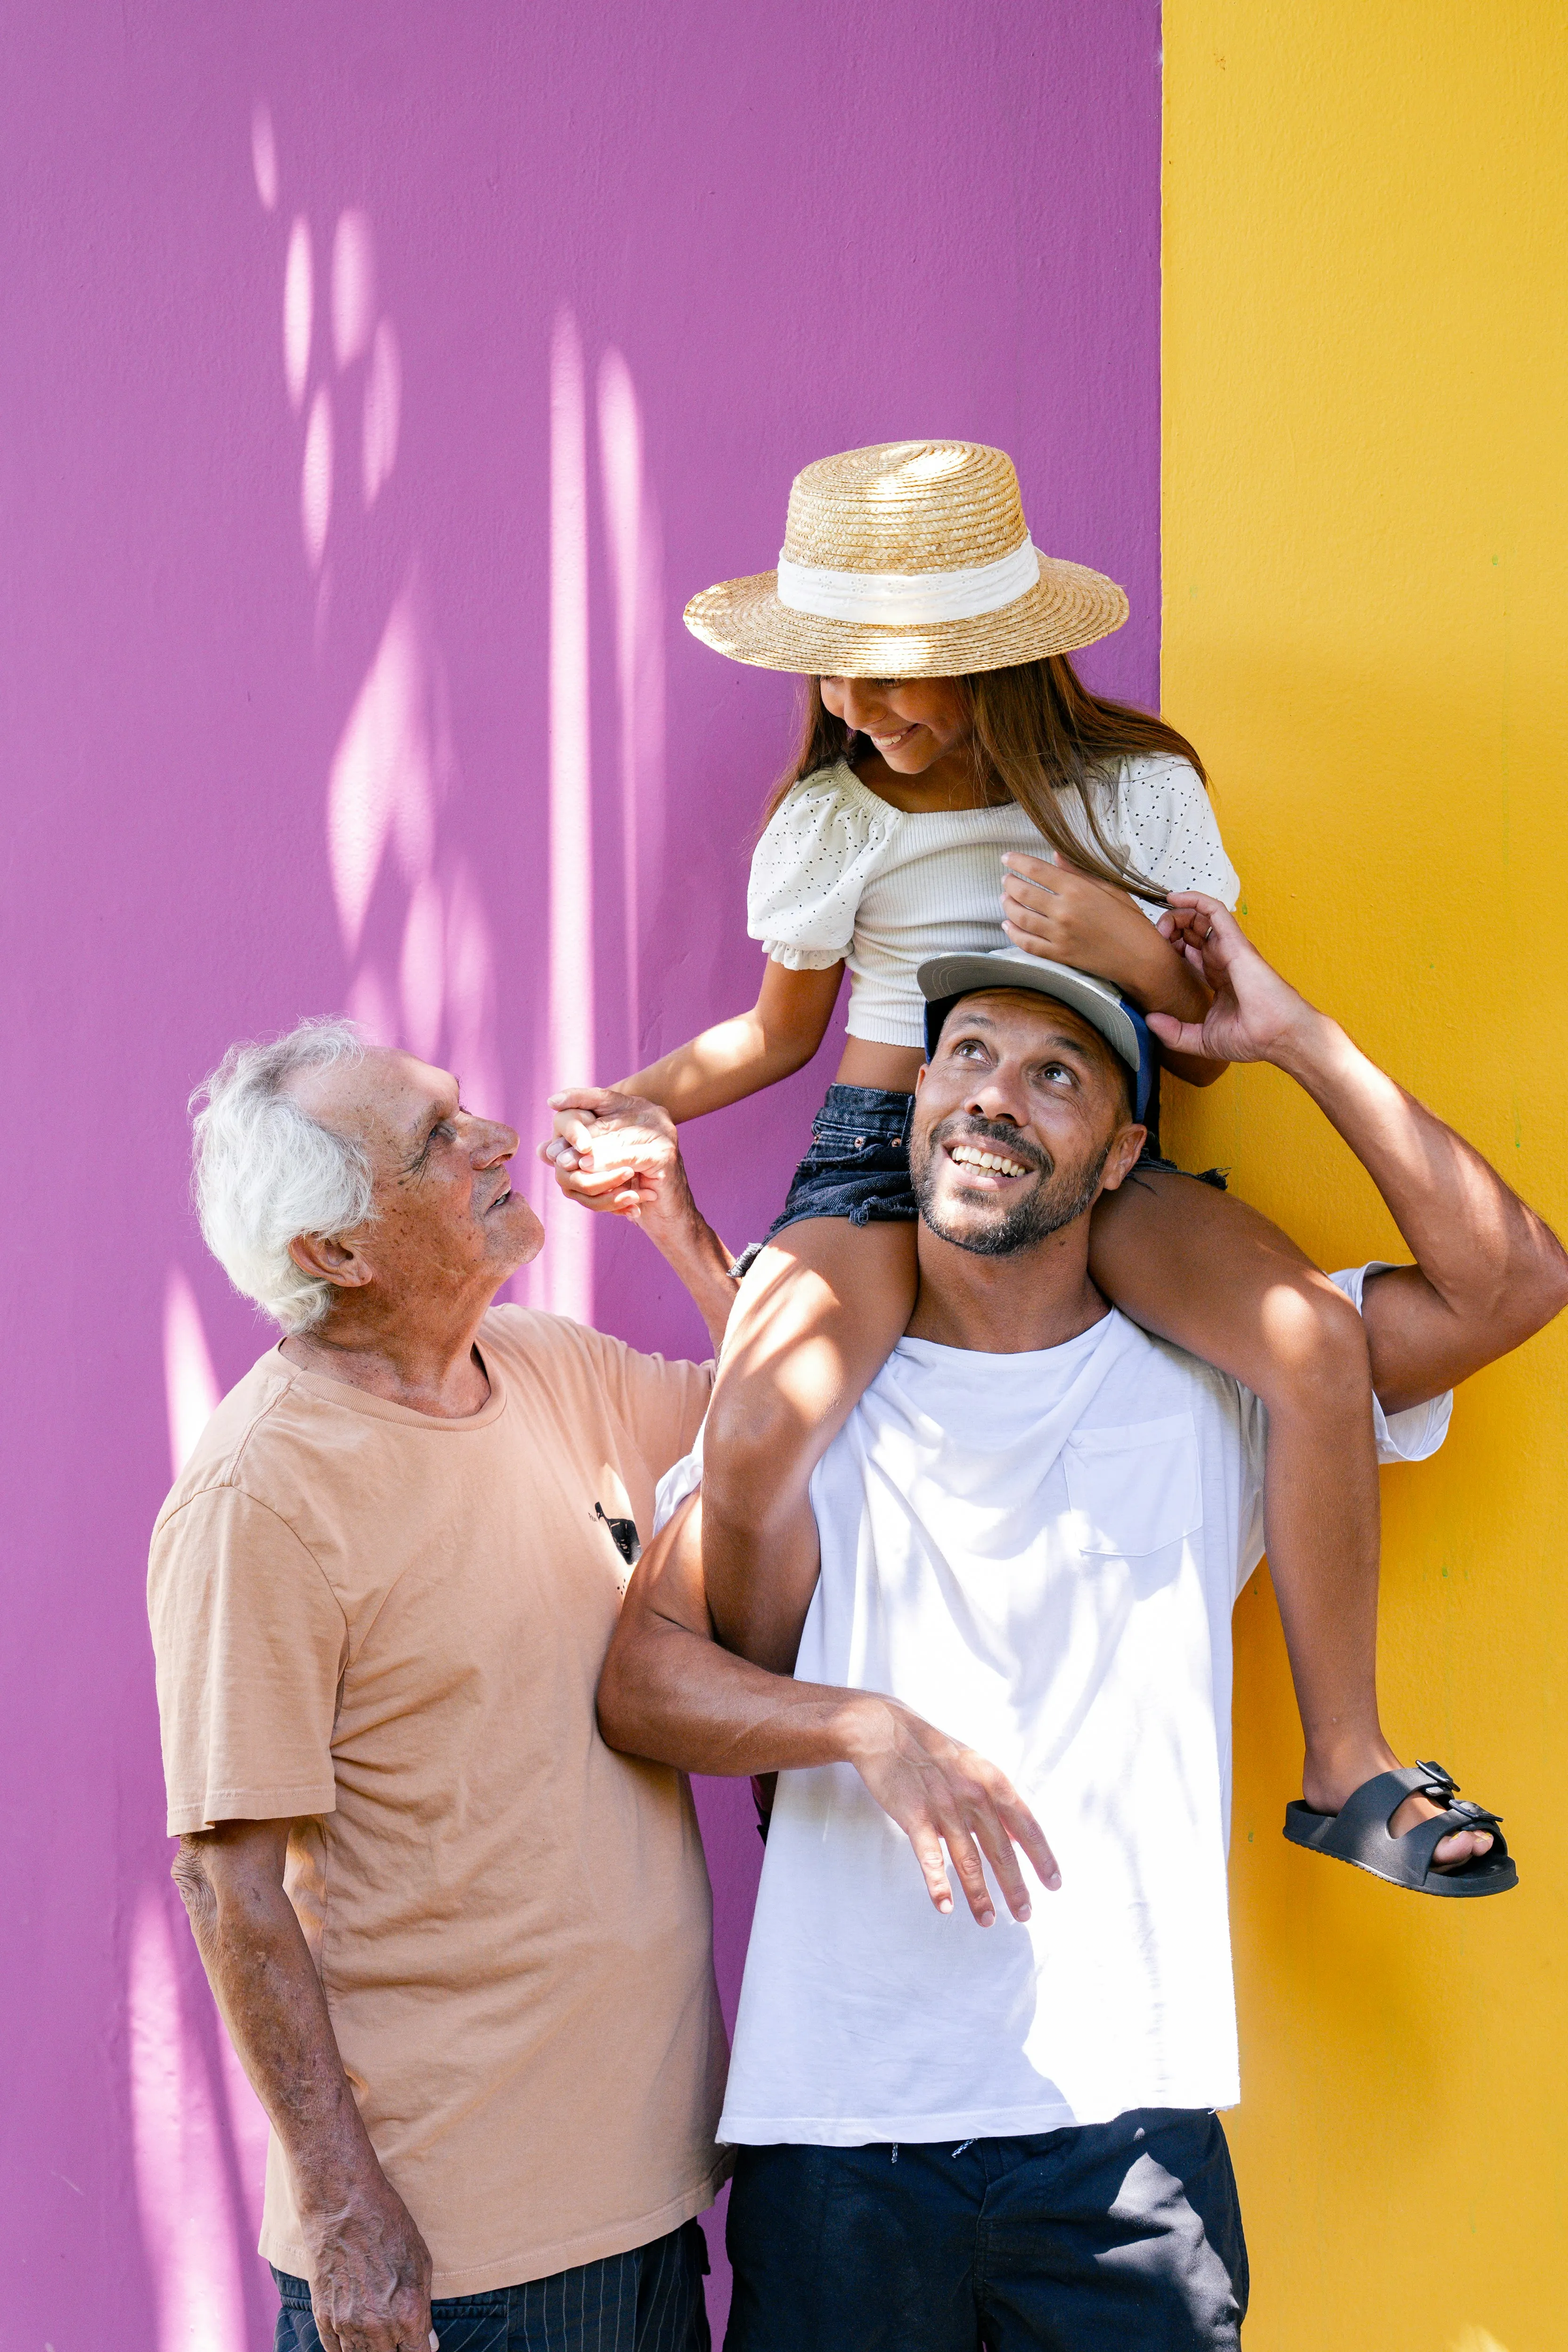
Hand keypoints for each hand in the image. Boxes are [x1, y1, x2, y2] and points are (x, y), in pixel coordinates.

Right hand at [302, 2164, 433, 2351]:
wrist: (343, 2205)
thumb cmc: (388, 2227)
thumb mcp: (421, 2263)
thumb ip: (423, 2307)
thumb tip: (426, 2343)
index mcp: (407, 2314)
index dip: (419, 2351)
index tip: (418, 2345)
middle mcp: (376, 2327)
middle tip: (399, 2340)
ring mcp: (346, 2324)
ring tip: (379, 2341)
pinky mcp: (323, 2317)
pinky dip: (346, 2350)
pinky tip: (354, 2342)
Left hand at [539, 1089, 679, 1221]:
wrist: (669, 1212)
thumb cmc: (635, 1185)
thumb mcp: (603, 1164)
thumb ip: (579, 1152)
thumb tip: (542, 1150)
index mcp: (638, 1109)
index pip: (604, 1096)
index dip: (578, 1097)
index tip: (552, 1102)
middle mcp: (652, 1114)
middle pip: (605, 1121)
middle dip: (577, 1137)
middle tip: (555, 1156)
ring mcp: (662, 1131)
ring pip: (615, 1139)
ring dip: (587, 1153)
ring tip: (564, 1163)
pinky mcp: (666, 1152)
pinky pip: (630, 1157)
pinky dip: (607, 1162)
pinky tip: (588, 1167)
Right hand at [841, 1693, 1061, 1924]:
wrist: (885, 1730)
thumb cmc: (934, 1750)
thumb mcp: (974, 1765)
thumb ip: (996, 1799)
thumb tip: (1018, 1835)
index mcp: (991, 1780)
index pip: (1026, 1825)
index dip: (1042, 1856)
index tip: (1054, 1884)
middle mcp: (973, 1795)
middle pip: (1000, 1849)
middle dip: (1015, 1886)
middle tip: (1025, 1915)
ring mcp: (943, 1806)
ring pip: (967, 1859)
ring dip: (979, 1895)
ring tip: (989, 1921)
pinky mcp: (914, 1815)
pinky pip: (929, 1855)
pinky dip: (937, 1882)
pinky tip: (944, 1905)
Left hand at [1001, 849, 1161, 987]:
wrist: (1141, 957)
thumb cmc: (1129, 920)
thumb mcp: (1109, 888)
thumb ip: (1079, 871)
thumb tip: (1055, 856)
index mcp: (1078, 889)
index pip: (1037, 870)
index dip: (1017, 862)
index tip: (1007, 858)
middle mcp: (1064, 911)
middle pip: (1023, 892)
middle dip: (1010, 883)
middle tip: (1006, 879)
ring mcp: (1059, 935)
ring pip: (1020, 917)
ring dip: (1008, 906)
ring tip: (1005, 898)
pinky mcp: (1059, 955)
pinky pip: (1027, 943)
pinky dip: (1013, 933)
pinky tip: (1008, 925)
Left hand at [1149, 895, 1315, 1064]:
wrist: (1277, 1037)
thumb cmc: (1252, 1039)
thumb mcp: (1202, 1040)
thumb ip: (1175, 1033)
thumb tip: (1150, 1020)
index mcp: (1218, 978)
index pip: (1191, 953)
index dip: (1171, 947)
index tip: (1153, 952)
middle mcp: (1223, 960)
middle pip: (1193, 932)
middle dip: (1171, 928)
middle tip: (1156, 936)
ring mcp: (1230, 950)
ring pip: (1201, 918)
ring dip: (1178, 913)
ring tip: (1161, 922)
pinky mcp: (1235, 943)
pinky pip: (1215, 911)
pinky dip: (1195, 899)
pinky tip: (1174, 898)